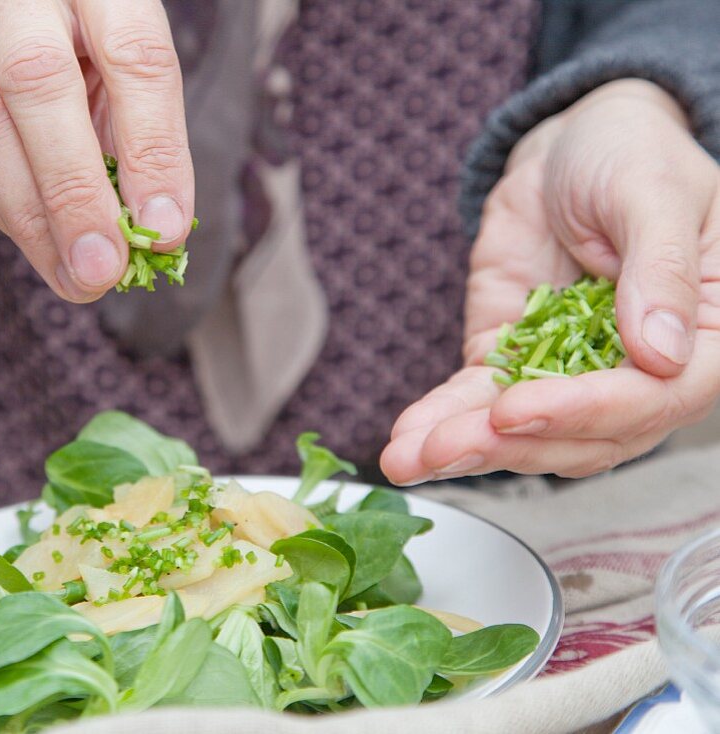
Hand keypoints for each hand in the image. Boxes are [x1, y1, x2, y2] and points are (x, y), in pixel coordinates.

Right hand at [0, 0, 193, 301]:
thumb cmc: (66, 66)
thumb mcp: (113, 83)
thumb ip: (137, 141)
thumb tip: (159, 233)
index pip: (135, 53)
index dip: (154, 148)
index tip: (165, 230)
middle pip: (40, 81)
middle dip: (76, 190)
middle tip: (104, 268)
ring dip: (33, 216)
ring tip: (75, 276)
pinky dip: (5, 210)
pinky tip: (39, 247)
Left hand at [381, 79, 719, 484]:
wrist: (568, 146)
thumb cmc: (631, 155)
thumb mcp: (653, 193)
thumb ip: (660, 270)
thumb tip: (662, 354)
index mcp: (704, 336)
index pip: (655, 399)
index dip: (586, 412)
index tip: (517, 411)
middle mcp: (638, 372)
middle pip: (585, 435)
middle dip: (511, 445)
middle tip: (447, 447)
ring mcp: (570, 374)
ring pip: (526, 434)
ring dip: (467, 449)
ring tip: (408, 459)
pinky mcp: (511, 361)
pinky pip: (476, 402)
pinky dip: (440, 422)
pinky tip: (405, 444)